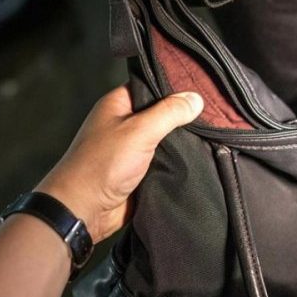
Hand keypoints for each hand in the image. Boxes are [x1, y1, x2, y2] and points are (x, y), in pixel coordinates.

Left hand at [36, 86, 202, 243]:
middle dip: (182, 117)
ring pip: (165, 140)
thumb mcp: (139, 131)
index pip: (150, 86)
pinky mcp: (138, 172)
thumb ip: (169, 113)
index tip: (201, 88)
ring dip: (181, 142)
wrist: (84, 210)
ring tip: (211, 136)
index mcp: (117, 105)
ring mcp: (131, 149)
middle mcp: (124, 124)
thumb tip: (195, 98)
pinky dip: (176, 162)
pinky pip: (163, 162)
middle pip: (161, 114)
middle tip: (212, 115)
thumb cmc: (101, 165)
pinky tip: (197, 158)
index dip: (174, 87)